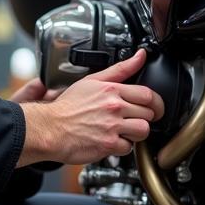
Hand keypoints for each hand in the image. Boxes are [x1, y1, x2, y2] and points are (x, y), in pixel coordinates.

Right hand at [18, 48, 165, 166]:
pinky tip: (112, 141)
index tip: (153, 108)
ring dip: (136, 133)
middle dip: (144, 118)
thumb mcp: (92, 81)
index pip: (148, 94)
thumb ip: (121, 68)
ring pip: (143, 131)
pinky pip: (128, 148)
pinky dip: (122, 147)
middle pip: (149, 114)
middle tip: (133, 119)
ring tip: (124, 131)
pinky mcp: (108, 145)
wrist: (49, 129)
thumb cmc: (68, 107)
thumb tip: (140, 56)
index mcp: (112, 90)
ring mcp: (112, 127)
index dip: (155, 103)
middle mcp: (114, 107)